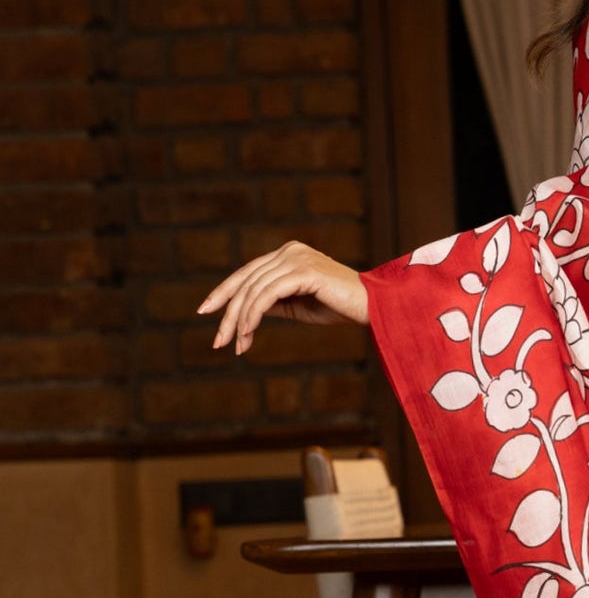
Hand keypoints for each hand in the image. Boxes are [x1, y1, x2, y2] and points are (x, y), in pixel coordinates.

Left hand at [197, 240, 368, 355]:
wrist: (374, 306)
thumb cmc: (339, 307)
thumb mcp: (298, 305)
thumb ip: (273, 302)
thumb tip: (244, 314)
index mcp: (288, 254)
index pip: (247, 273)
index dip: (224, 292)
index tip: (205, 311)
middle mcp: (290, 251)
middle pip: (246, 282)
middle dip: (228, 313)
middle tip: (218, 341)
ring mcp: (296, 258)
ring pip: (254, 290)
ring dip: (240, 322)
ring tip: (235, 346)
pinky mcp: (304, 271)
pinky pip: (268, 295)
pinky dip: (253, 316)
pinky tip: (248, 334)